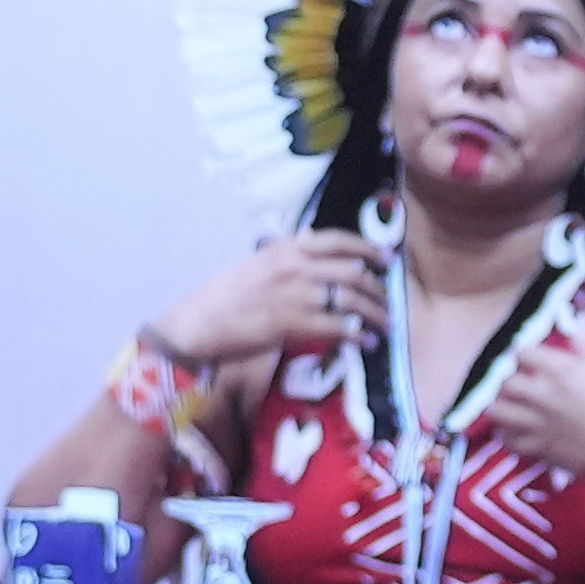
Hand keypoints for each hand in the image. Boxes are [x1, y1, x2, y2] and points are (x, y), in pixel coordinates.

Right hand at [152, 232, 373, 379]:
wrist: (198, 323)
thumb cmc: (222, 296)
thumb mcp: (256, 263)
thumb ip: (285, 255)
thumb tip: (307, 245)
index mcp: (287, 248)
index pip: (338, 240)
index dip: (368, 248)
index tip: (385, 259)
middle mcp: (296, 267)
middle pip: (353, 272)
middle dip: (377, 287)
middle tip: (386, 300)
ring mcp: (297, 296)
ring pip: (352, 301)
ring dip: (375, 314)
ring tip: (385, 324)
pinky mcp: (295, 325)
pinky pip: (338, 328)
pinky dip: (358, 336)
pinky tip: (367, 343)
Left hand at [478, 310, 584, 496]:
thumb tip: (577, 329)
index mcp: (563, 371)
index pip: (524, 352)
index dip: (524, 352)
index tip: (528, 356)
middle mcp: (544, 396)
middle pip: (506, 382)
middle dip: (510, 378)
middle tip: (519, 380)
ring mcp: (539, 425)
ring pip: (498, 411)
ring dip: (502, 404)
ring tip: (512, 403)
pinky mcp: (540, 450)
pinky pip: (507, 441)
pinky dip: (507, 434)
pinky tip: (516, 429)